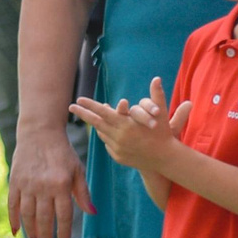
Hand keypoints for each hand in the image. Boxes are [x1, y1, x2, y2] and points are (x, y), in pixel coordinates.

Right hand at [7, 124, 94, 237]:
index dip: (64, 231)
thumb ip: (83, 192)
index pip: (64, 214)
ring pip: (27, 214)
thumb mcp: (77, 170)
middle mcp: (43, 186)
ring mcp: (27, 185)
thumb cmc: (62, 153)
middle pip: (44, 217)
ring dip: (31, 230)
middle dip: (46, 235)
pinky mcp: (15, 182)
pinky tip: (16, 231)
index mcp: (61, 184)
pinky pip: (12, 204)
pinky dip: (13, 219)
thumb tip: (92, 213)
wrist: (39, 134)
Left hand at [71, 77, 190, 174]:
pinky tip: (107, 131)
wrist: (165, 159)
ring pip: (102, 133)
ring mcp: (117, 148)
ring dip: (97, 125)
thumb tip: (157, 78)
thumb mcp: (160, 114)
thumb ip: (157, 96)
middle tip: (71, 107)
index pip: (103, 113)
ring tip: (91, 116)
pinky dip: (107, 136)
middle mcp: (119, 137)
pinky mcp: (118, 157)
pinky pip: (108, 144)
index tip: (78, 99)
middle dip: (83, 114)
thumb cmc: (163, 134)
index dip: (90, 106)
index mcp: (126, 125)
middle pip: (96, 123)